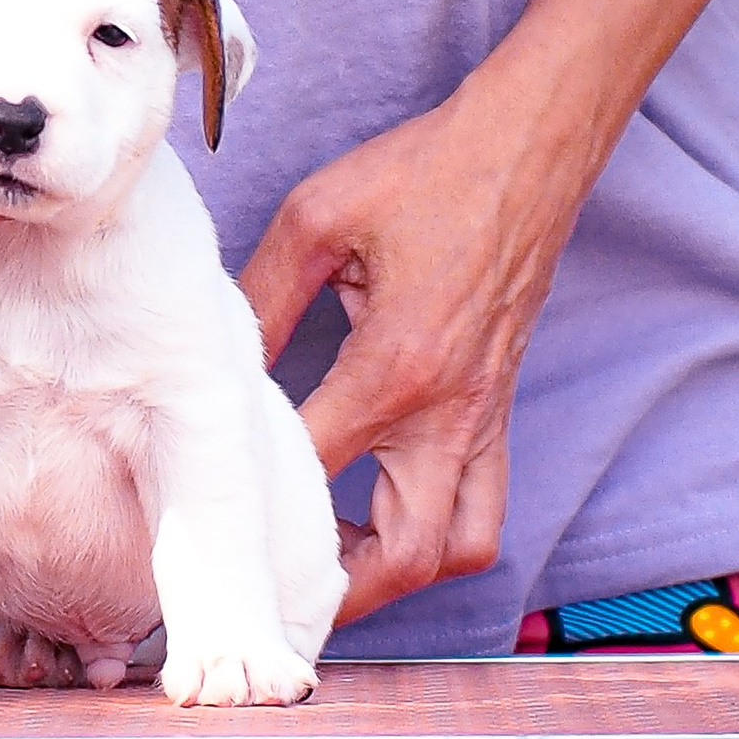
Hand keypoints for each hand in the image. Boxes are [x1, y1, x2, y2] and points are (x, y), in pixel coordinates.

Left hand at [238, 63, 600, 624]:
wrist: (529, 148)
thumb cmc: (426, 173)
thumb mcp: (316, 219)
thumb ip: (261, 299)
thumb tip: (215, 358)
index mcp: (397, 365)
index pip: (318, 468)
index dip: (261, 499)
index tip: (210, 507)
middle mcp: (451, 411)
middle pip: (405, 554)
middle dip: (341, 589)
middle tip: (278, 586)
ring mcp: (485, 416)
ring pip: (460, 546)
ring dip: (398, 573)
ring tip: (333, 562)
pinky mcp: (501, 408)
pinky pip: (486, 506)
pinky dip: (441, 534)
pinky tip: (384, 515)